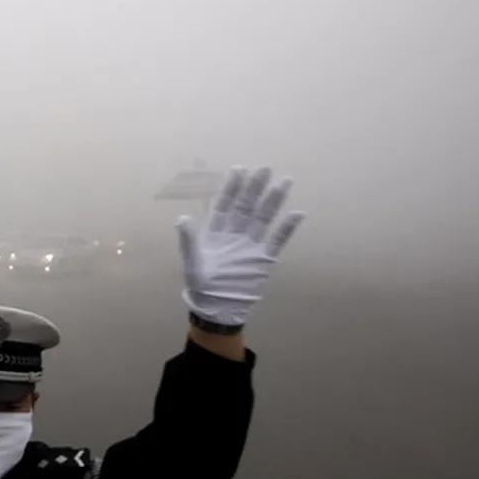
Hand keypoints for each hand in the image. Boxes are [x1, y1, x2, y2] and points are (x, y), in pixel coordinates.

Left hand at [175, 167, 305, 326]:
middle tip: (265, 168)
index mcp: (216, 233)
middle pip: (246, 207)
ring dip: (274, 200)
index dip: (232, 188)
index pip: (225, 205)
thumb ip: (188, 240)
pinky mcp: (264, 259)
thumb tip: (181, 217)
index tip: (239, 169)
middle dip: (255, 188)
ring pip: (263, 218)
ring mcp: (251, 245)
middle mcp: (235, 234)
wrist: (218, 310)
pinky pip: (277, 240)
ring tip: (285, 181)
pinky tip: (297, 212)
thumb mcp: (192, 262)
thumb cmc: (201, 286)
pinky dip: (287, 227)